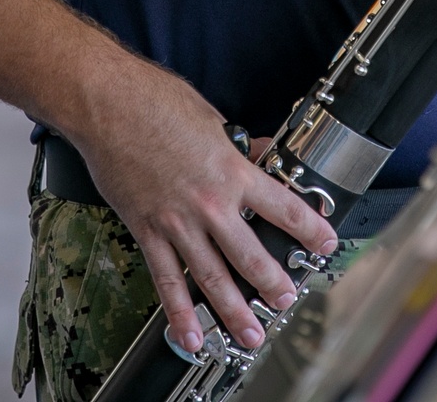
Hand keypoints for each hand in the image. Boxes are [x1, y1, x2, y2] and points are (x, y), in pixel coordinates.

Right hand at [73, 59, 338, 358]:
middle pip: (250, 254)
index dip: (310, 229)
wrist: (110, 105)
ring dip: (233, 310)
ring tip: (250, 333)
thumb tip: (260, 151)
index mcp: (231, 170)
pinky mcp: (147, 230)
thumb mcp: (211, 118)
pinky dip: (178, 312)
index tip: (326, 243)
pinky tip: (190, 335)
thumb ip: (238, 144)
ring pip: (211, 277)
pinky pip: (166, 279)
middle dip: (273, 283)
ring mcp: (176, 221)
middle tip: (288, 300)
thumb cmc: (156, 102)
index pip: (282, 207)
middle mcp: (209, 203)